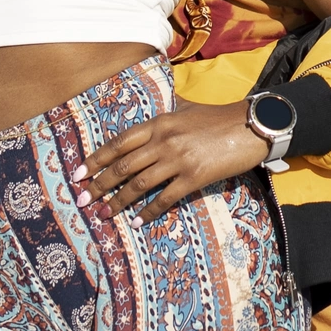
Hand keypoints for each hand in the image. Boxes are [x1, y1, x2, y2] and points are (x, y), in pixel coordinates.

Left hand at [78, 102, 262, 219]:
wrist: (252, 127)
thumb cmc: (219, 117)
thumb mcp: (186, 108)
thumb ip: (166, 113)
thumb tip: (152, 116)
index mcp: (159, 122)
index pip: (118, 142)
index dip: (96, 159)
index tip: (78, 173)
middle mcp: (164, 140)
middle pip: (123, 165)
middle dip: (99, 184)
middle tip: (82, 199)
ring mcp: (178, 159)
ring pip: (138, 184)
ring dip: (117, 201)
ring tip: (103, 213)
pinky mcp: (194, 177)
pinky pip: (164, 198)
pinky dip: (148, 211)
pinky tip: (137, 221)